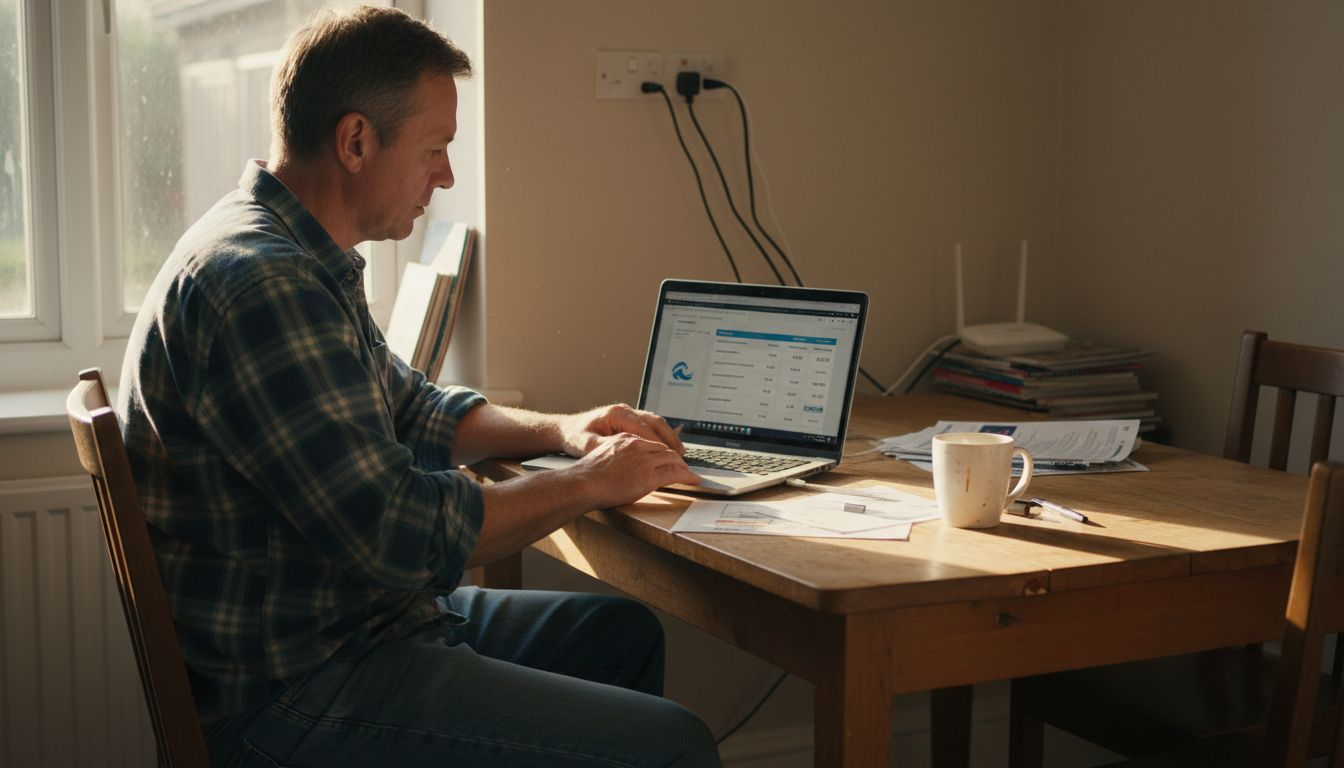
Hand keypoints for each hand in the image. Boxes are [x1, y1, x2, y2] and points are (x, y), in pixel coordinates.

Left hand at [560, 404, 683, 456]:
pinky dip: (662, 436)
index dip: (657, 443)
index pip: (643, 428)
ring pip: (656, 422)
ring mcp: (629, 414)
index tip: (667, 456)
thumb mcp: (586, 444)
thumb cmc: (575, 435)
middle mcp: (625, 410)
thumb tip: (622, 451)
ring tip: (679, 453)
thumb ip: (604, 446)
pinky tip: (668, 448)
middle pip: (655, 421)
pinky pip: (651, 426)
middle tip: (680, 455)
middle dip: (669, 438)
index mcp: (616, 414)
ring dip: (669, 437)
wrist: (568, 429)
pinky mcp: (630, 420)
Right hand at [568, 433, 700, 507]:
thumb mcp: (602, 457)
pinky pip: (675, 473)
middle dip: (676, 457)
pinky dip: (687, 476)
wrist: (583, 484)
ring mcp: (644, 460)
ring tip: (690, 474)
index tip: (667, 457)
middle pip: (664, 449)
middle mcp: (637, 445)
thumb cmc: (586, 477)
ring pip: (673, 459)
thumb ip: (617, 457)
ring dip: (684, 467)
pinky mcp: (650, 475)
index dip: (662, 451)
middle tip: (684, 466)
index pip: (650, 442)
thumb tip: (624, 468)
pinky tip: (693, 480)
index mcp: (625, 439)